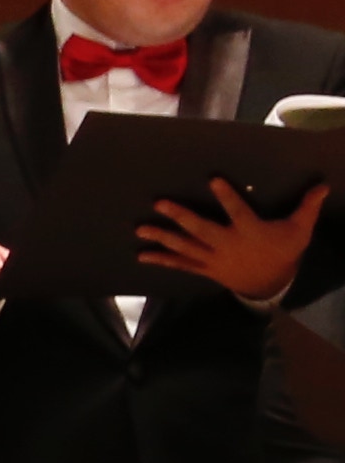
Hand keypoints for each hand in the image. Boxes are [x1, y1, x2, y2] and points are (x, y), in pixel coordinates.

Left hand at [143, 180, 324, 305]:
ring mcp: (213, 258)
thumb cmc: (283, 250)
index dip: (226, 196)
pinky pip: (180, 264)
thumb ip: (307, 207)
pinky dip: (161, 259)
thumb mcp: (299, 230)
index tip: (213, 179)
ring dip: (162, 237)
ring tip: (140, 229)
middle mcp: (227, 245)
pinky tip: (141, 255)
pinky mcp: (205, 268)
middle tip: (160, 203)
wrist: (270, 284)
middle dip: (180, 216)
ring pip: (185, 247)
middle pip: (201, 229)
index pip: (238, 211)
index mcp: (250, 231)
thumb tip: (322, 184)